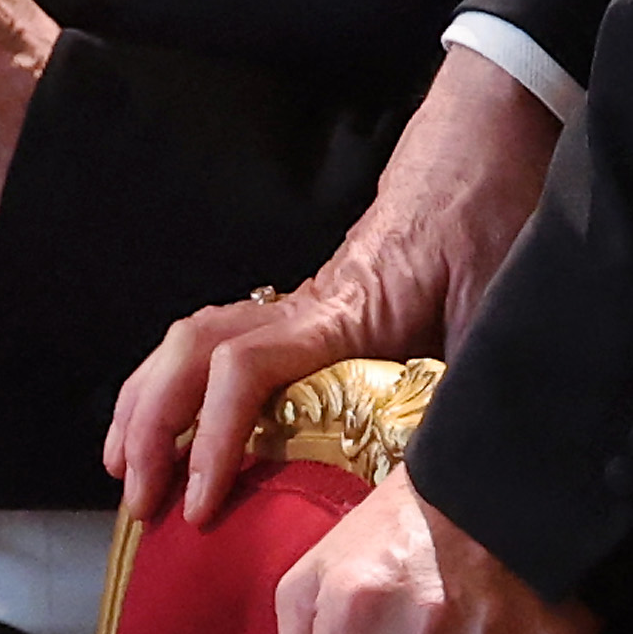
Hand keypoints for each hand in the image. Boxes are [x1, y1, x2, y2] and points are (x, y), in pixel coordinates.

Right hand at [105, 43, 562, 522]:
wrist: (490, 130)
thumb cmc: (493, 205)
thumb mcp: (503, 298)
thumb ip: (482, 374)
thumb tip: (470, 465)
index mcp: (341, 311)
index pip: (242, 371)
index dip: (210, 438)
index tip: (197, 503)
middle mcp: (305, 305)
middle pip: (189, 353)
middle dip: (149, 427)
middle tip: (140, 503)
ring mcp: (305, 303)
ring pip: (193, 342)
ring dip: (149, 403)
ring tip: (129, 468)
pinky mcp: (319, 308)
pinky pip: (225, 344)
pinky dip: (182, 382)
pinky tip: (176, 422)